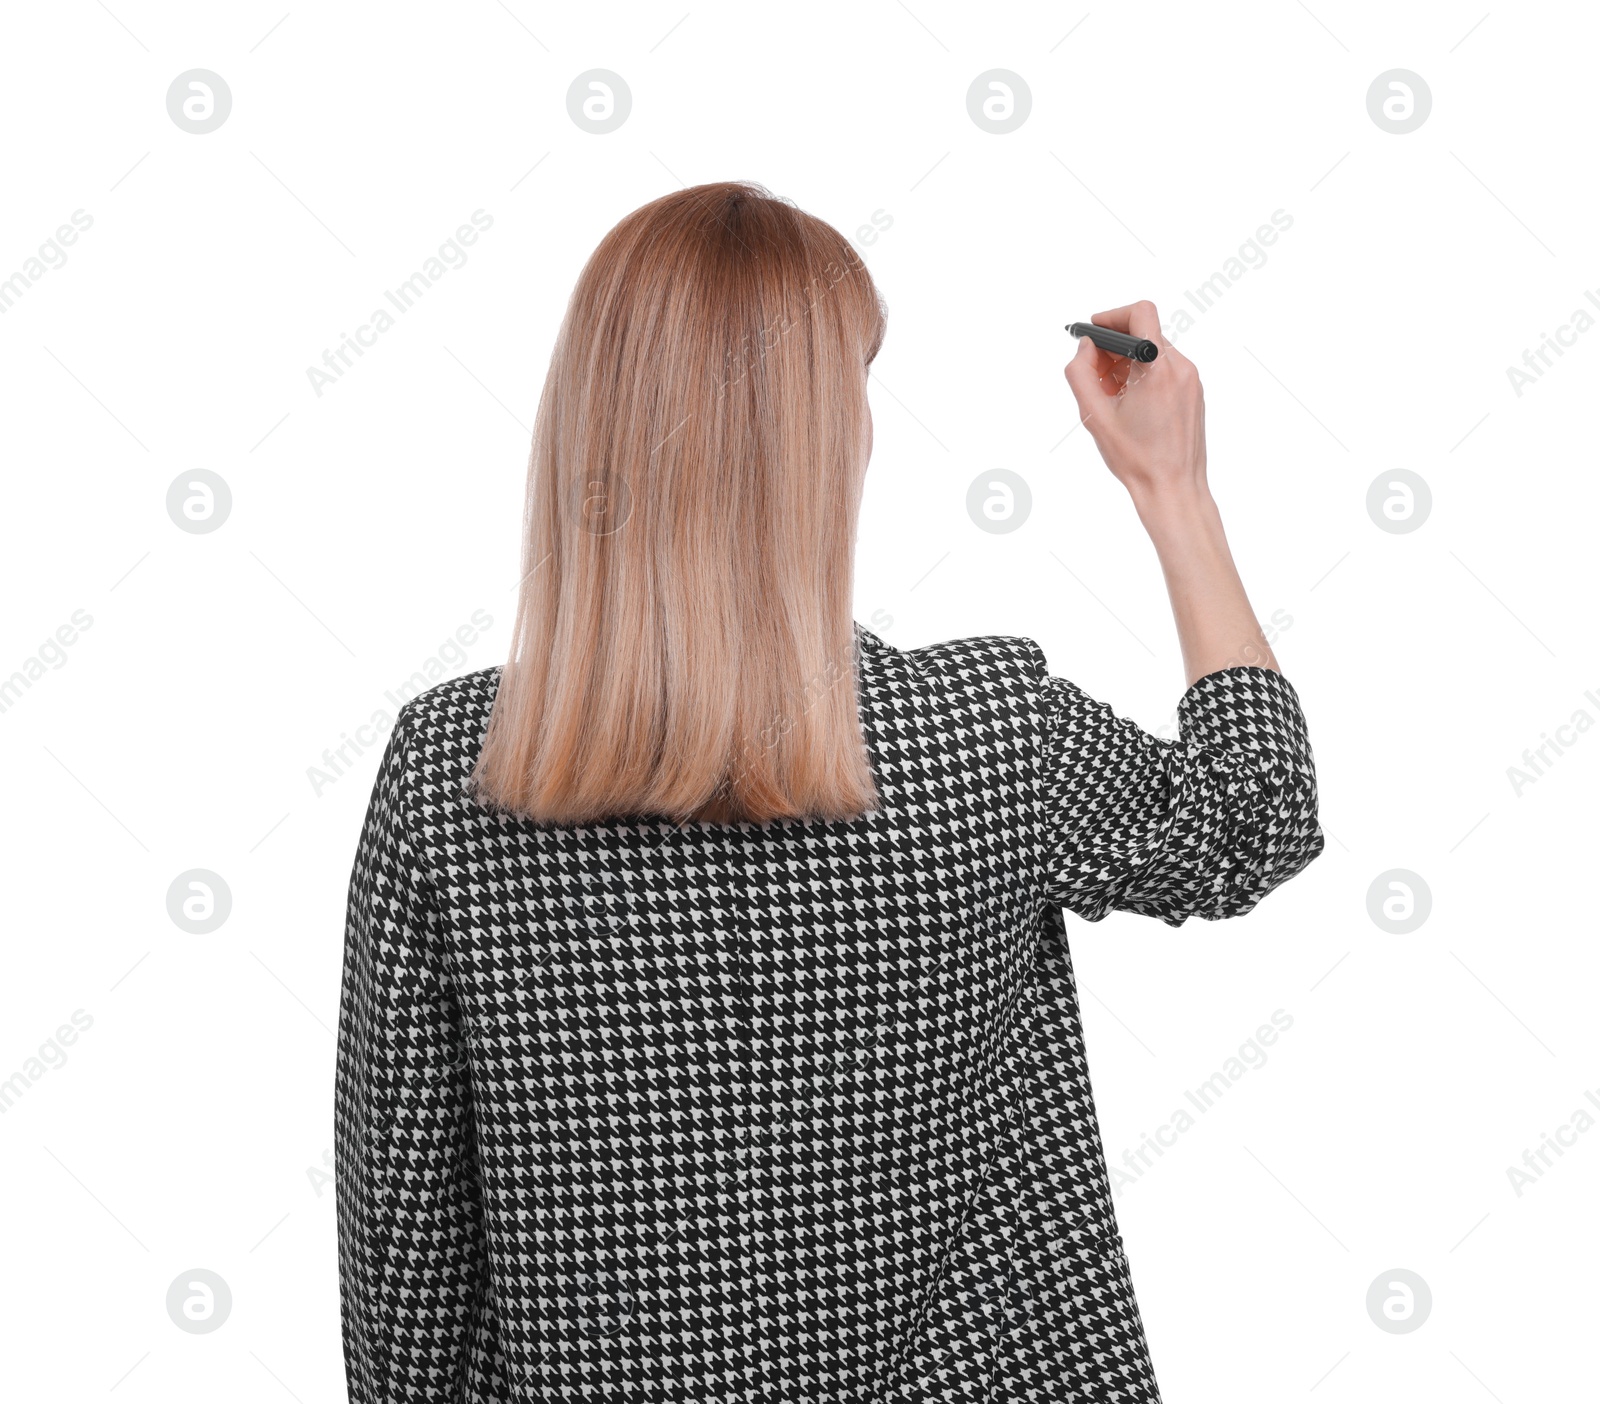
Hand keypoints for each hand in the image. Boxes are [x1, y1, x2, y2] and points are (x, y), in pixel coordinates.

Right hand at [1062, 300, 1207, 512]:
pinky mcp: (1194, 392)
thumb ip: (1081, 374)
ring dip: (1127, 364)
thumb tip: (1085, 348)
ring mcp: (1191, 380)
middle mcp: (1180, 368)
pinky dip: (1143, 376)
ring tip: (1111, 396)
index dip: (1112, 316)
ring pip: (1154, 353)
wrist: (1173, 488)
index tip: (1094, 332)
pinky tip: (1130, 404)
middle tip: (1094, 374)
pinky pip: (1165, 369)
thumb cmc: (1136, 459)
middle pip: (1144, 334)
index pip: (1140, 313)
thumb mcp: (1095, 416)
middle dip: (1114, 348)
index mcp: (1157, 369)